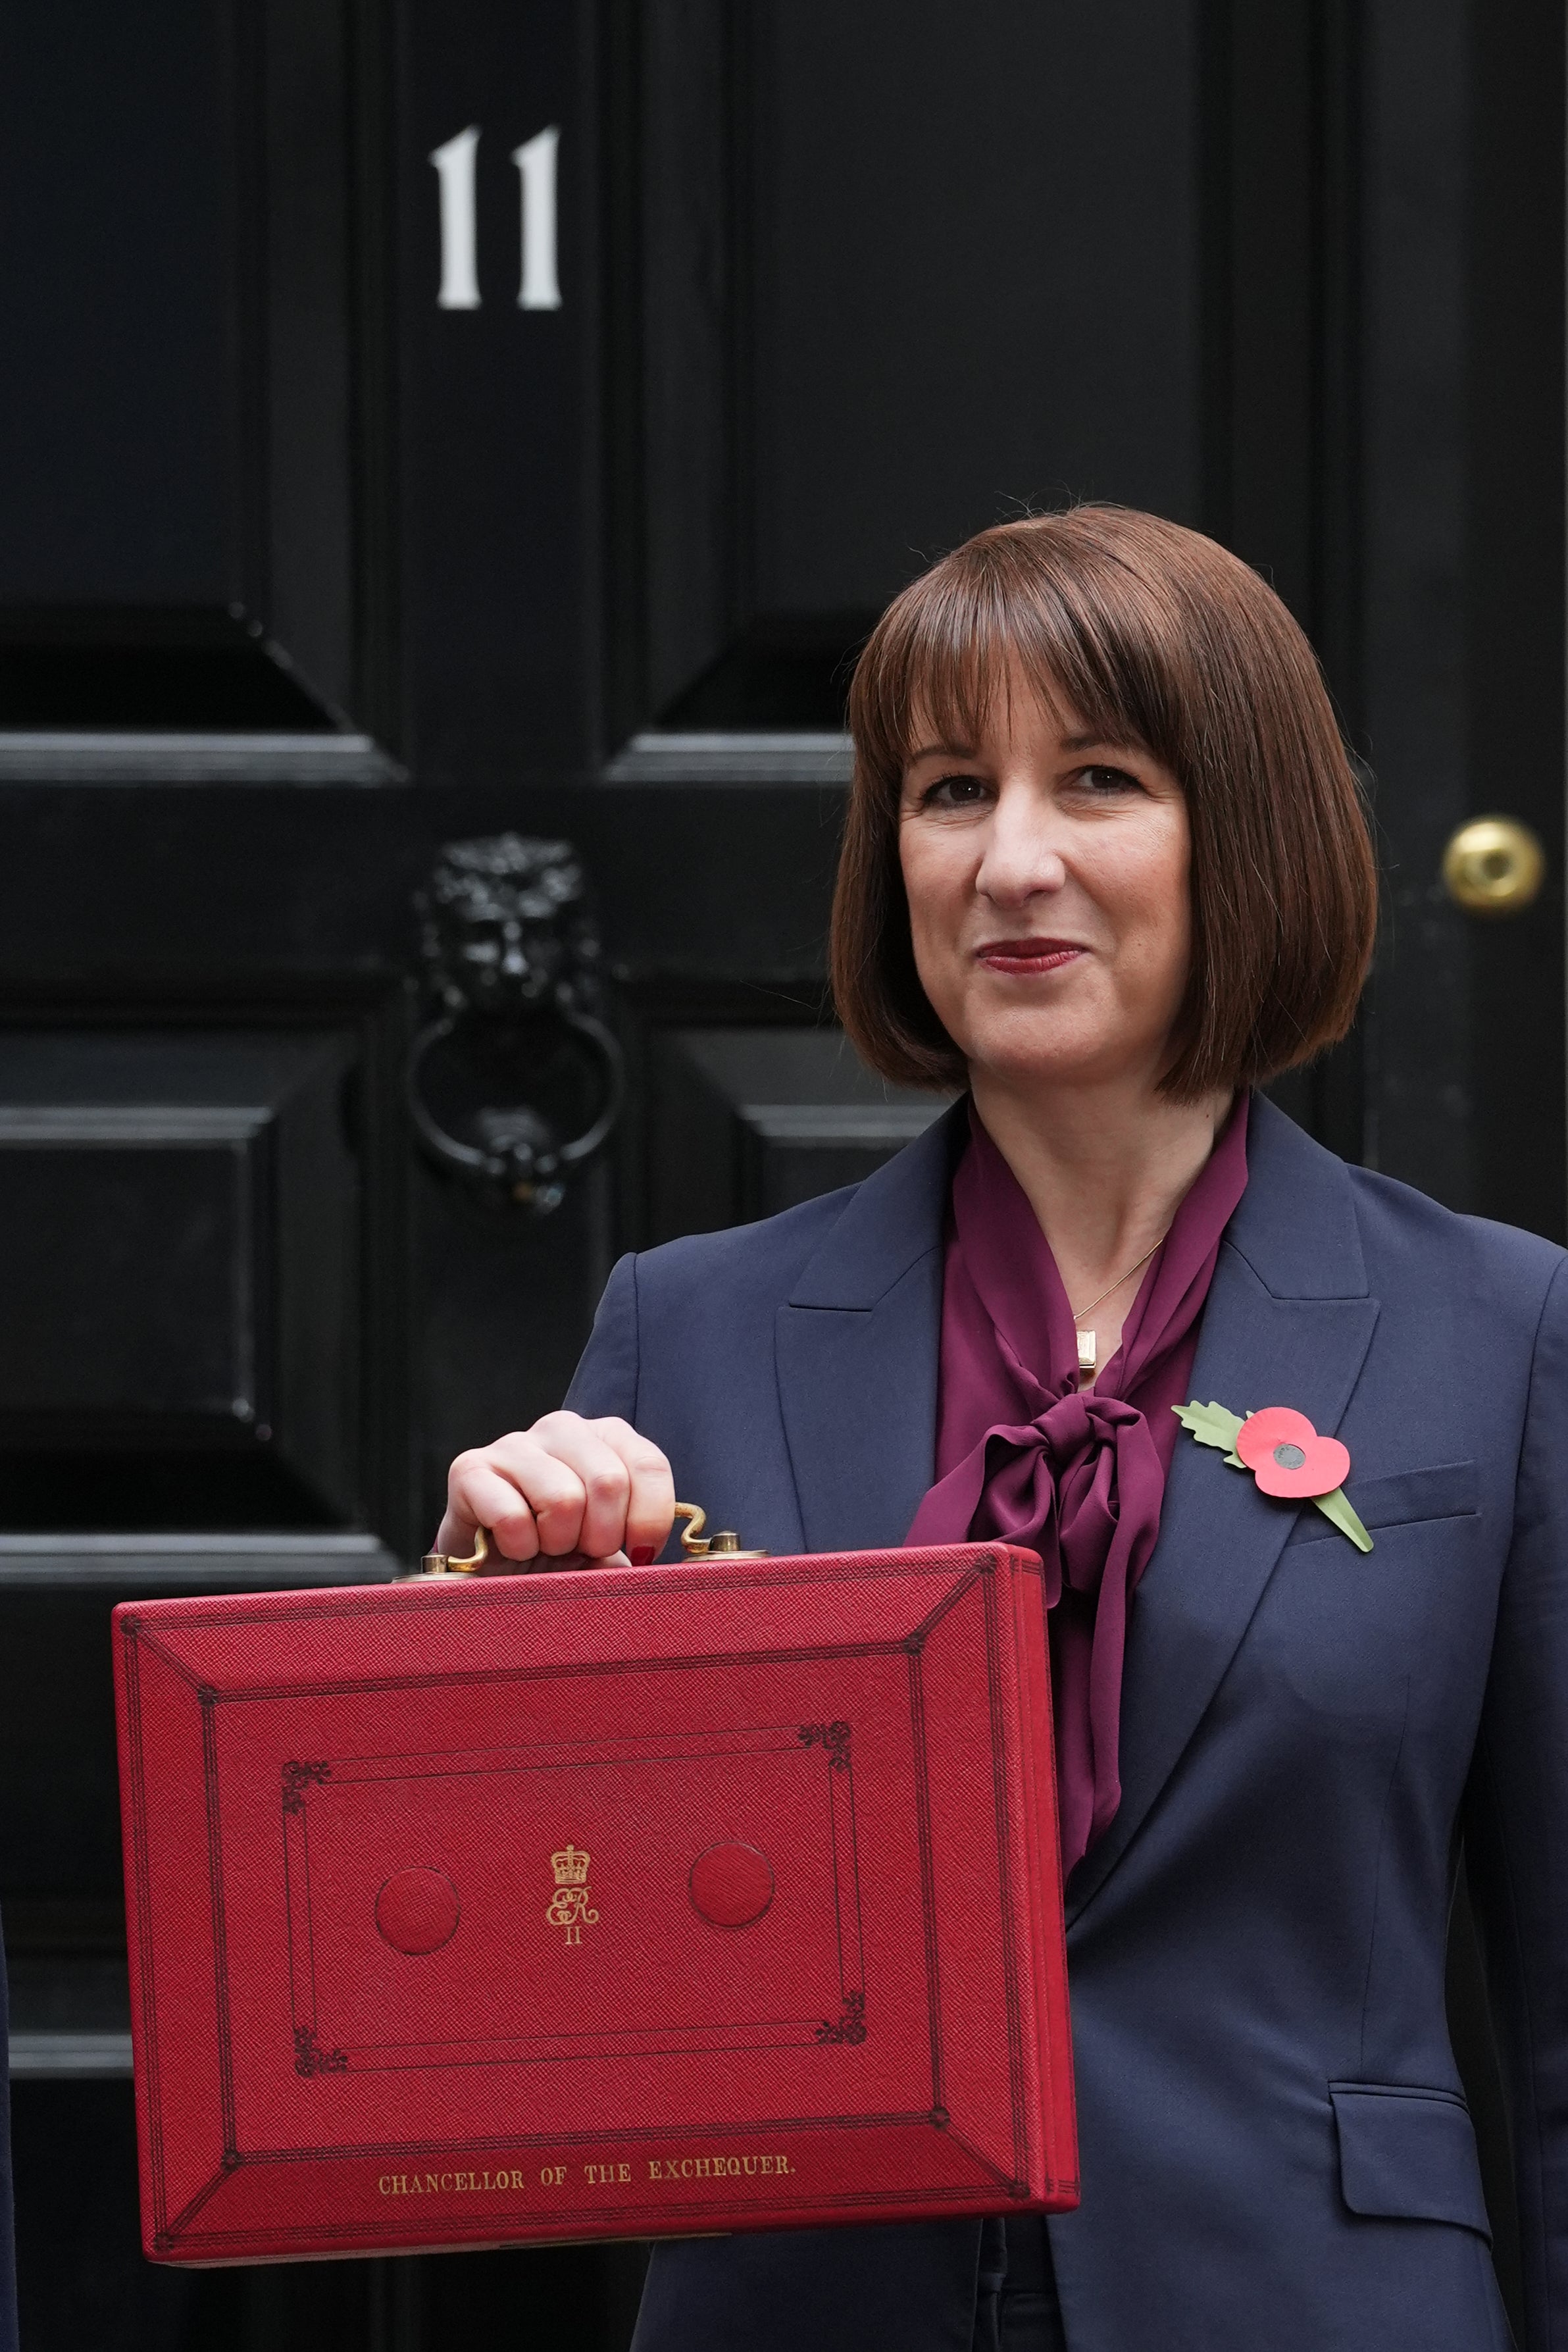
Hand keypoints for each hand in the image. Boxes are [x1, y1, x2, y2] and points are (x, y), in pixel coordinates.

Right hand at [437, 1413, 675, 1569]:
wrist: (494, 1569)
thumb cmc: (561, 1551)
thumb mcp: (610, 1544)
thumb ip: (638, 1539)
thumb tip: (648, 1557)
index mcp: (607, 1436)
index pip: (649, 1465)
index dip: (649, 1521)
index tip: (638, 1553)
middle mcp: (563, 1428)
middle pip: (609, 1481)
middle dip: (601, 1537)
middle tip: (581, 1552)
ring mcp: (515, 1444)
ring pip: (563, 1498)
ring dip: (558, 1543)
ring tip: (545, 1546)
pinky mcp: (470, 1469)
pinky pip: (512, 1517)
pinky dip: (519, 1547)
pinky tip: (513, 1546)